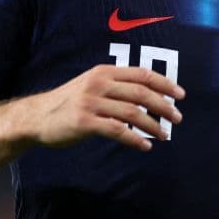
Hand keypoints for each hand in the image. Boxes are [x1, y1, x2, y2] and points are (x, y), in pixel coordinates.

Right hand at [26, 65, 184, 151]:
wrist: (37, 116)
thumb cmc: (69, 102)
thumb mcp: (91, 84)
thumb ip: (115, 86)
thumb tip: (149, 96)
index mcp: (103, 72)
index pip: (141, 74)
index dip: (164, 83)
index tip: (180, 95)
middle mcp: (98, 83)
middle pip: (141, 92)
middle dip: (163, 106)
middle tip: (178, 118)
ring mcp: (91, 102)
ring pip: (132, 112)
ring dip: (153, 125)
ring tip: (165, 134)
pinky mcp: (84, 121)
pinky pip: (117, 131)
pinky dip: (134, 139)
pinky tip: (145, 146)